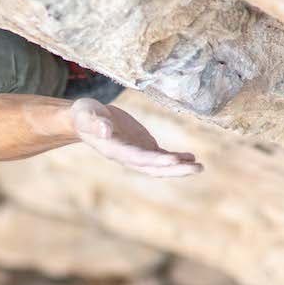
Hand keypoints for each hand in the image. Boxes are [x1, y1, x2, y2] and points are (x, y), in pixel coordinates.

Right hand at [69, 99, 202, 177]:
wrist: (85, 119)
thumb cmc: (84, 115)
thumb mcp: (87, 115)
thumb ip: (95, 123)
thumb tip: (105, 130)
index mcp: (114, 149)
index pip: (137, 157)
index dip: (155, 160)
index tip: (173, 159)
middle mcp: (127, 156)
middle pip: (153, 167)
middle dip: (175, 169)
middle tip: (197, 168)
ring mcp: (136, 153)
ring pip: (160, 165)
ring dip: (179, 167)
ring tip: (199, 166)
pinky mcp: (142, 147)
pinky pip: (161, 157)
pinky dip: (176, 158)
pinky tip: (190, 157)